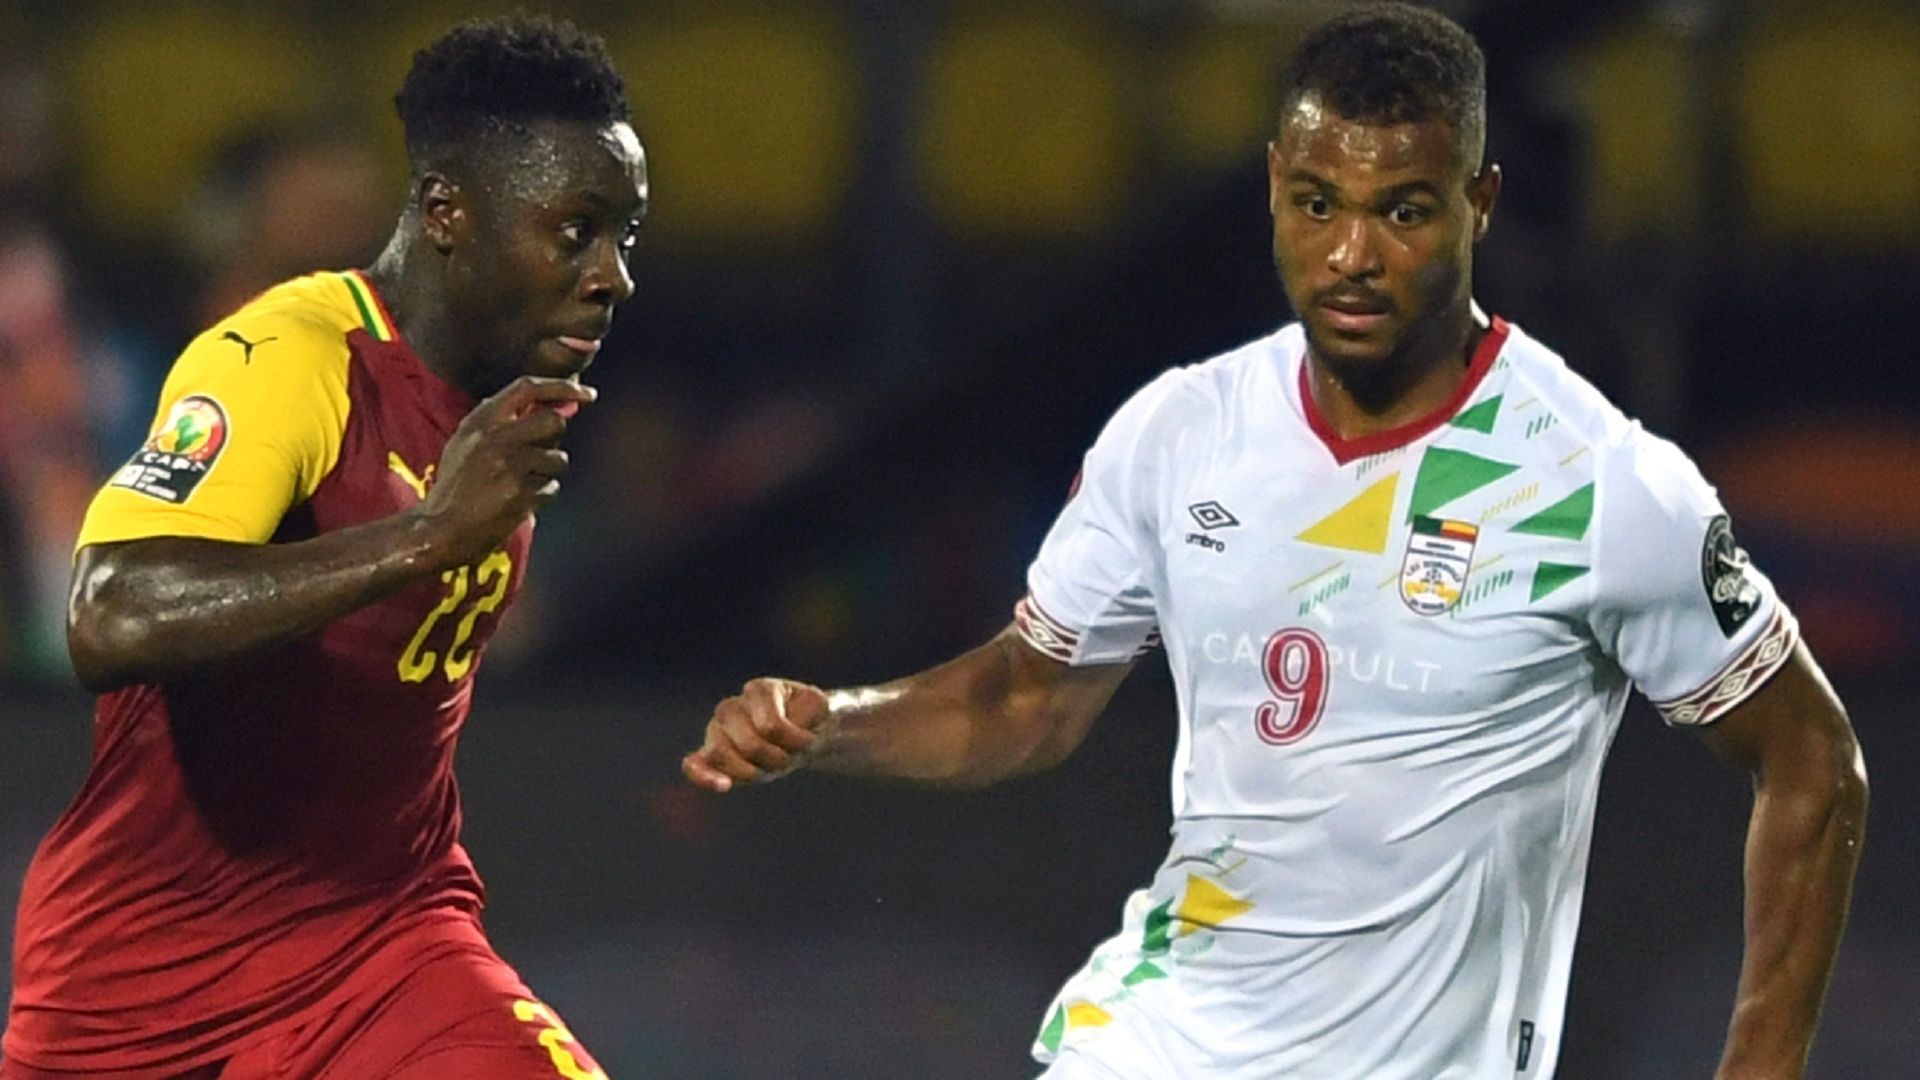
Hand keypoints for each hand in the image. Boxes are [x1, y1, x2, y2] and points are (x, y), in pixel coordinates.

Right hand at [417, 376, 595, 567]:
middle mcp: (495, 438)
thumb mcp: (464, 443)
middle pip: (553, 421)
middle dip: (555, 439)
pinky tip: (518, 502)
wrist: (438, 530)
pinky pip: (551, 488)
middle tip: (540, 455)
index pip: (527, 387)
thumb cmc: (455, 487)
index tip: (586, 393)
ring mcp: (509, 465)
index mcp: (479, 421)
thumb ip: (499, 422)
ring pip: (558, 458)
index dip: (561, 386)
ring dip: (548, 473)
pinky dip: (541, 496)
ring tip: (521, 485)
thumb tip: (545, 405)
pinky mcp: (520, 493)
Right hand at [682, 678, 830, 792]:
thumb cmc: (810, 721)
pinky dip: (703, 776)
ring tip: (767, 768)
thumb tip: (775, 729)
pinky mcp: (709, 753)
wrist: (804, 732)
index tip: (808, 740)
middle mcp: (732, 706)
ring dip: (752, 770)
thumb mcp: (819, 712)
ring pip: (721, 753)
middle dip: (775, 758)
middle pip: (749, 745)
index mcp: (759, 690)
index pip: (771, 727)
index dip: (793, 741)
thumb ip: (802, 716)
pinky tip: (722, 786)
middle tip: (789, 757)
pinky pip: (693, 764)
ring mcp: (717, 728)